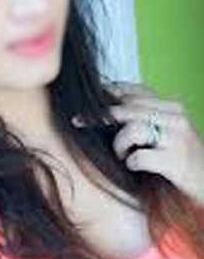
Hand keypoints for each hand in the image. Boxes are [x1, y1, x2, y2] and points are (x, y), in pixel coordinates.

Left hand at [71, 81, 203, 204]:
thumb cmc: (179, 158)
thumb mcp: (165, 131)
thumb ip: (141, 116)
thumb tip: (102, 106)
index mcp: (171, 106)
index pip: (133, 90)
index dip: (106, 93)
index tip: (84, 101)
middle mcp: (176, 117)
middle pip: (127, 107)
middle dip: (98, 116)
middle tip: (79, 122)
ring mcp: (177, 138)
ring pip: (131, 130)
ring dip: (119, 145)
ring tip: (123, 155)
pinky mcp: (176, 161)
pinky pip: (139, 157)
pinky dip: (131, 163)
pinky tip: (135, 168)